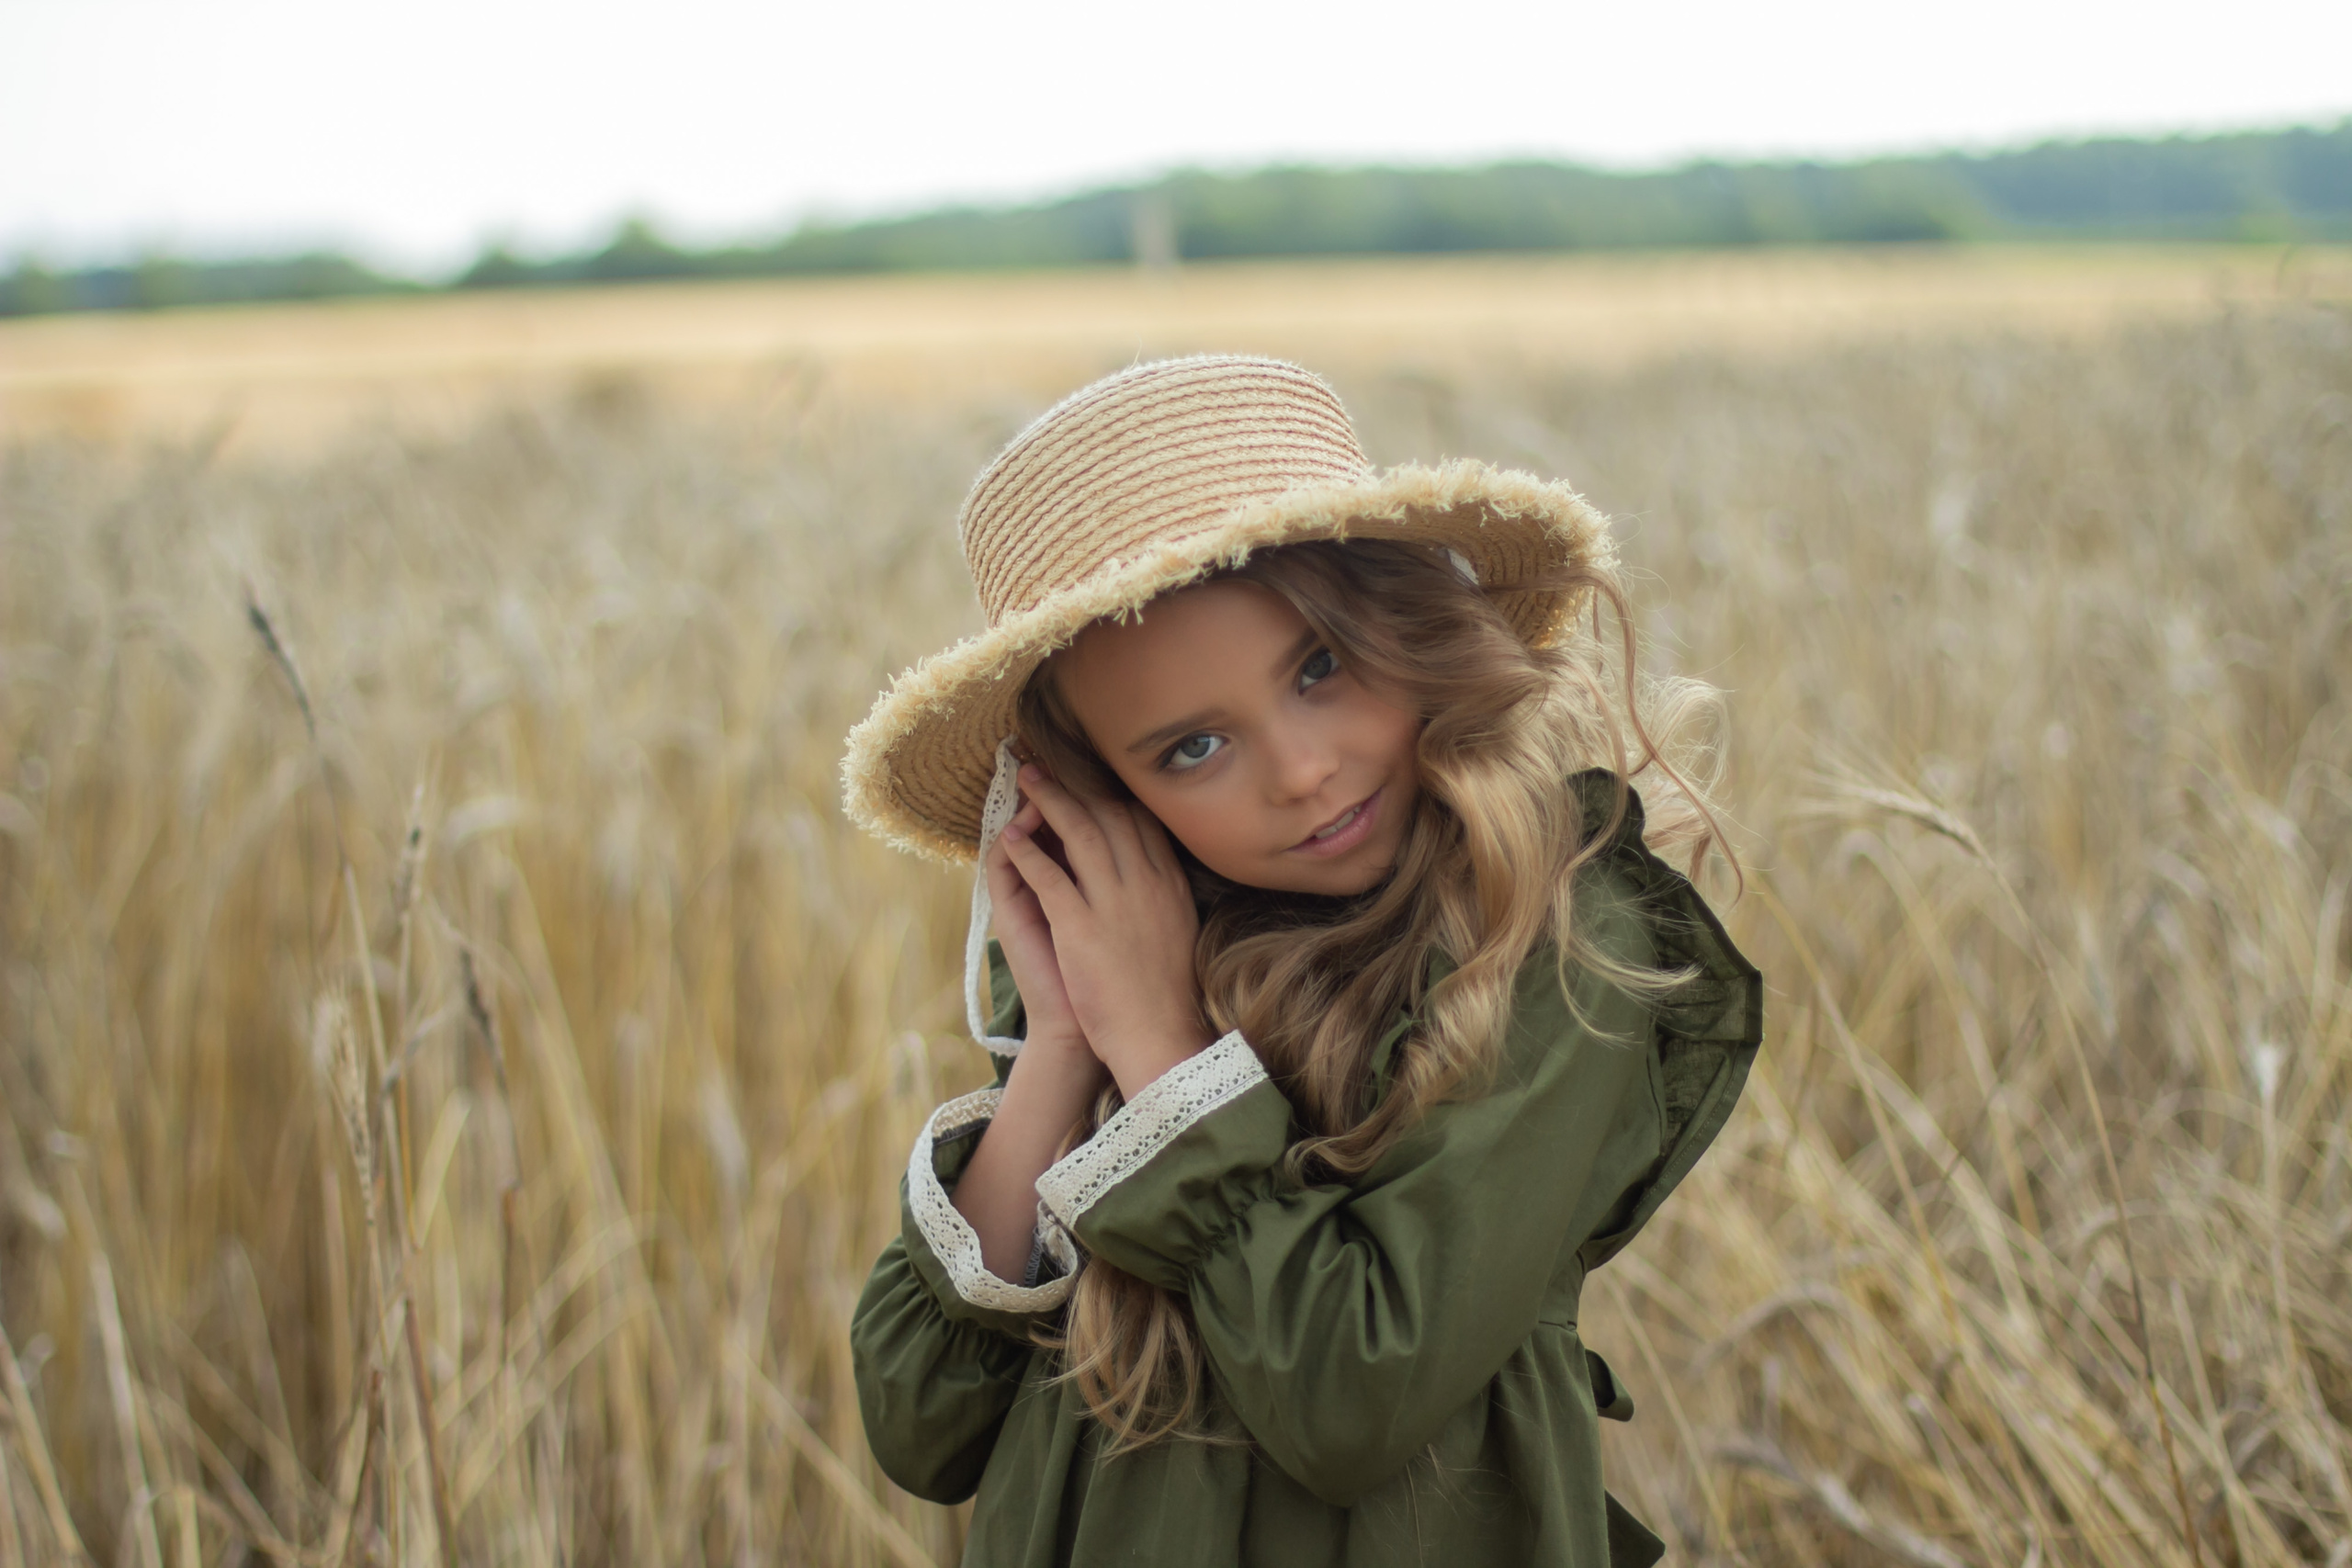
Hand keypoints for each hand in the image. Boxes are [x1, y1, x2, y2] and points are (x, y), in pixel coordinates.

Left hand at [997, 764, 1211, 1097]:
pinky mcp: (1081, 927)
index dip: (1109, 793)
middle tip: (1048, 764)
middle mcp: (1146, 884)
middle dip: (1075, 784)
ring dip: (1048, 800)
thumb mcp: (1179, 930)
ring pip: (1079, 833)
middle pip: (1109, 815)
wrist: (1159, 1036)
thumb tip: (1153, 870)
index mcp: (1170, 884)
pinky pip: (1049, 876)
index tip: (1088, 776)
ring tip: (1026, 778)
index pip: (1141, 820)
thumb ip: (1164, 894)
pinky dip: (1028, 851)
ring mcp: (1114, 903)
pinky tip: (1010, 836)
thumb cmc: (1165, 993)